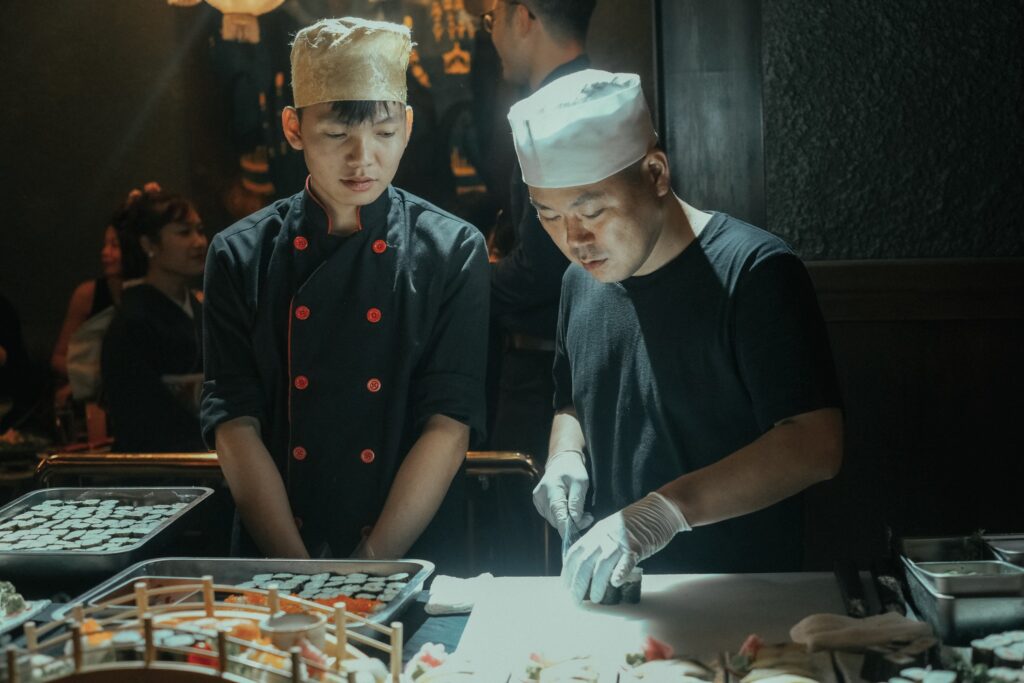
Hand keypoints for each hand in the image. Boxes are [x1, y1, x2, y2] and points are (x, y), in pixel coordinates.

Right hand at [532, 450, 592, 535]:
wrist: (562, 461)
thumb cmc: (573, 470)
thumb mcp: (581, 482)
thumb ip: (577, 501)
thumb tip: (575, 519)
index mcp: (551, 488)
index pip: (558, 514)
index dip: (566, 528)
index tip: (576, 535)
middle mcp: (541, 495)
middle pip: (556, 519)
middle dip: (572, 523)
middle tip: (587, 518)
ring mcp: (538, 500)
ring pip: (553, 520)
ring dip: (567, 521)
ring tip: (581, 513)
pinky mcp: (538, 503)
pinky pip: (551, 516)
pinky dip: (561, 517)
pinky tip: (569, 510)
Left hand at [561, 492, 690, 602]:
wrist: (659, 510)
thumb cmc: (636, 523)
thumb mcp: (611, 531)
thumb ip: (600, 546)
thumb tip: (589, 569)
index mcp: (596, 532)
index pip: (575, 552)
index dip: (568, 571)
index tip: (565, 587)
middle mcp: (604, 535)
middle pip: (585, 561)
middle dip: (578, 583)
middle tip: (575, 600)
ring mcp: (621, 540)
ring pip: (603, 563)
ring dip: (597, 583)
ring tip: (595, 599)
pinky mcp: (638, 545)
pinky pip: (627, 560)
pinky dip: (620, 572)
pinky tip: (615, 583)